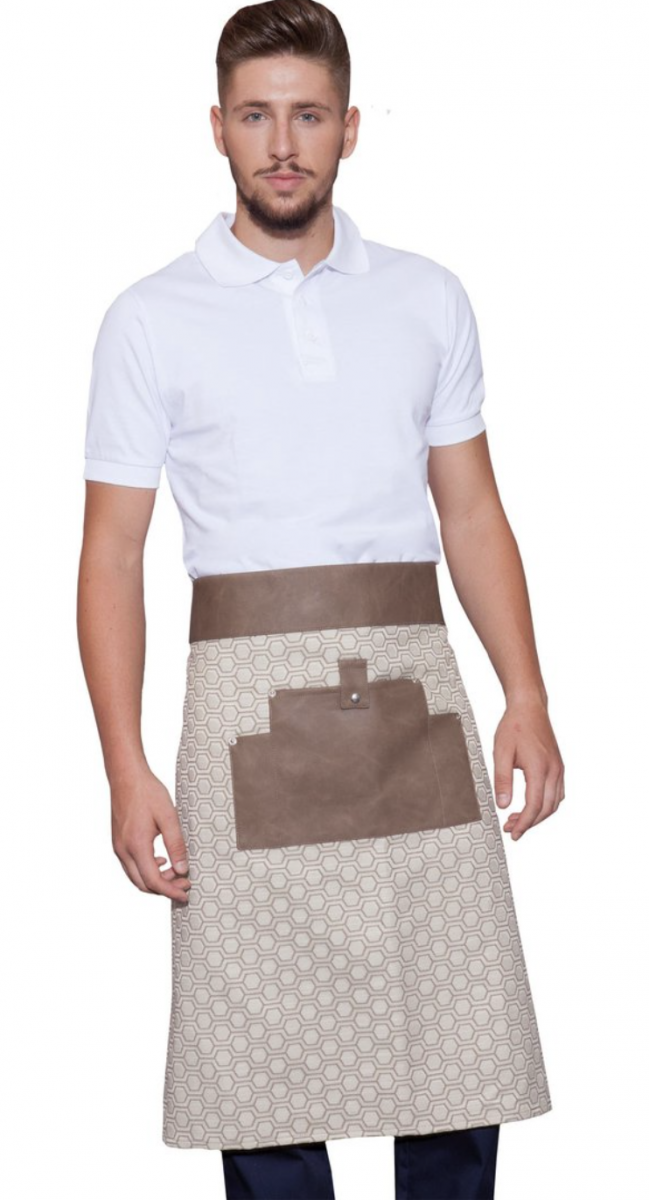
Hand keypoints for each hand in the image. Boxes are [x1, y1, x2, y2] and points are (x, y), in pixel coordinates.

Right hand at [110, 766, 190, 901]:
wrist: (126, 776)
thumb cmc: (147, 792)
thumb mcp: (168, 816)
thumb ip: (176, 844)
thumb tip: (183, 869)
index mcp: (136, 846)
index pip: (153, 881)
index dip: (170, 891)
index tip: (185, 894)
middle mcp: (123, 850)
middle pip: (143, 884)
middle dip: (165, 889)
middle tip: (185, 884)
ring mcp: (118, 847)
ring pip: (136, 877)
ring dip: (156, 880)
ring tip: (176, 873)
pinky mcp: (118, 842)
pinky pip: (131, 866)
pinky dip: (147, 871)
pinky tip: (161, 862)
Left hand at [492, 696, 564, 839]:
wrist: (529, 707)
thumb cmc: (514, 726)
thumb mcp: (501, 752)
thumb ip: (502, 779)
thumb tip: (503, 805)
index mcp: (539, 767)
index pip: (535, 805)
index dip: (524, 823)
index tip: (512, 833)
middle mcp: (554, 770)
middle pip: (547, 809)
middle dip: (529, 823)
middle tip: (510, 828)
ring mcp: (559, 768)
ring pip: (555, 803)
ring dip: (538, 815)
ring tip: (517, 819)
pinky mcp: (559, 766)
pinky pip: (557, 793)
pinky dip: (546, 805)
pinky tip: (531, 805)